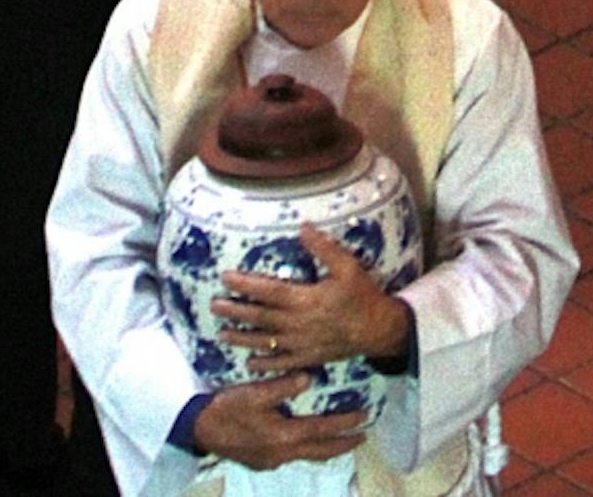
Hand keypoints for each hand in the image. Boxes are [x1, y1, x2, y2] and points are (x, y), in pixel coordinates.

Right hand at [191, 377, 368, 471]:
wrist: (200, 430)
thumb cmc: (227, 408)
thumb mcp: (254, 392)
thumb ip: (282, 384)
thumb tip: (309, 376)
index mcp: (283, 436)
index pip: (321, 431)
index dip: (344, 425)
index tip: (364, 419)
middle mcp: (282, 453)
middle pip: (319, 451)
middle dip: (342, 444)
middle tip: (362, 437)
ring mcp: (272, 461)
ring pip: (307, 455)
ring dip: (325, 447)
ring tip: (340, 439)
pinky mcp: (262, 462)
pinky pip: (292, 455)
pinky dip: (306, 448)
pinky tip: (305, 440)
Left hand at [213, 228, 410, 372]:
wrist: (378, 330)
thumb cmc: (361, 295)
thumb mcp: (347, 266)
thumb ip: (323, 247)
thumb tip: (302, 227)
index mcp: (305, 300)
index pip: (268, 291)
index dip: (245, 285)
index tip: (225, 277)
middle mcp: (298, 324)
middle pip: (261, 317)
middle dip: (236, 311)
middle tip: (213, 305)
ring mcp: (302, 344)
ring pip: (266, 342)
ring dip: (242, 337)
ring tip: (221, 334)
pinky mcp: (308, 358)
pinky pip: (282, 364)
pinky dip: (265, 364)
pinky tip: (249, 363)